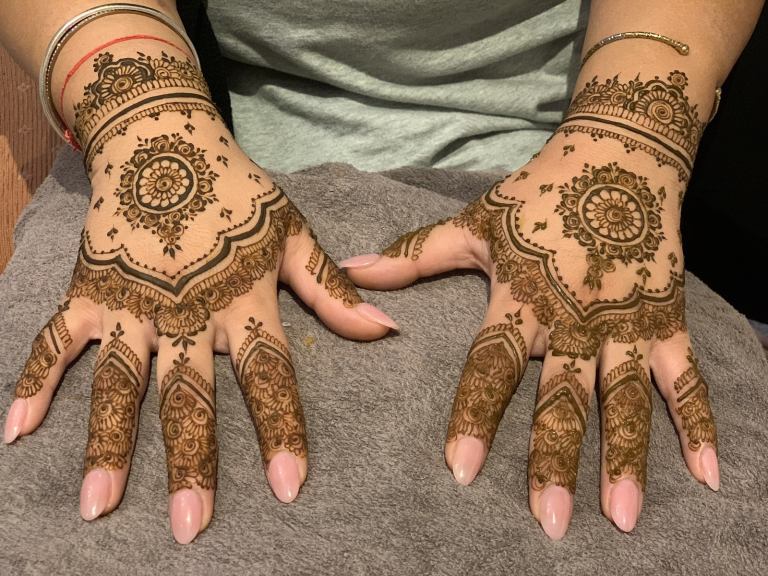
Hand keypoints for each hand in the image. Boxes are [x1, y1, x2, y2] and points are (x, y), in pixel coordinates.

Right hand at [3, 50, 396, 543]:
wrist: (166, 140)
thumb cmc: (238, 192)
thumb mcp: (293, 233)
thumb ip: (331, 288)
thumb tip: (386, 330)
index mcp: (241, 300)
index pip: (267, 373)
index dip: (280, 428)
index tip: (288, 486)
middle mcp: (186, 312)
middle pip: (188, 395)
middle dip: (191, 461)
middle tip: (190, 526)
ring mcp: (133, 304)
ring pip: (120, 381)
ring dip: (108, 442)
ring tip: (99, 505)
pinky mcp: (90, 289)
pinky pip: (57, 341)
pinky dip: (36, 381)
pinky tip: (16, 431)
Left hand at [343, 70, 717, 538]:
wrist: (617, 153)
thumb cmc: (539, 192)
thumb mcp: (474, 222)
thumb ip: (414, 255)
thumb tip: (351, 270)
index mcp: (522, 299)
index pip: (493, 365)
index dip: (476, 415)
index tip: (461, 468)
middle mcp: (574, 318)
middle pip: (562, 396)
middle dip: (555, 459)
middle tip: (549, 521)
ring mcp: (624, 322)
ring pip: (625, 397)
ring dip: (625, 455)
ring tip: (621, 514)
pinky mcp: (665, 318)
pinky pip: (685, 376)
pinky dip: (699, 423)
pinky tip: (707, 474)